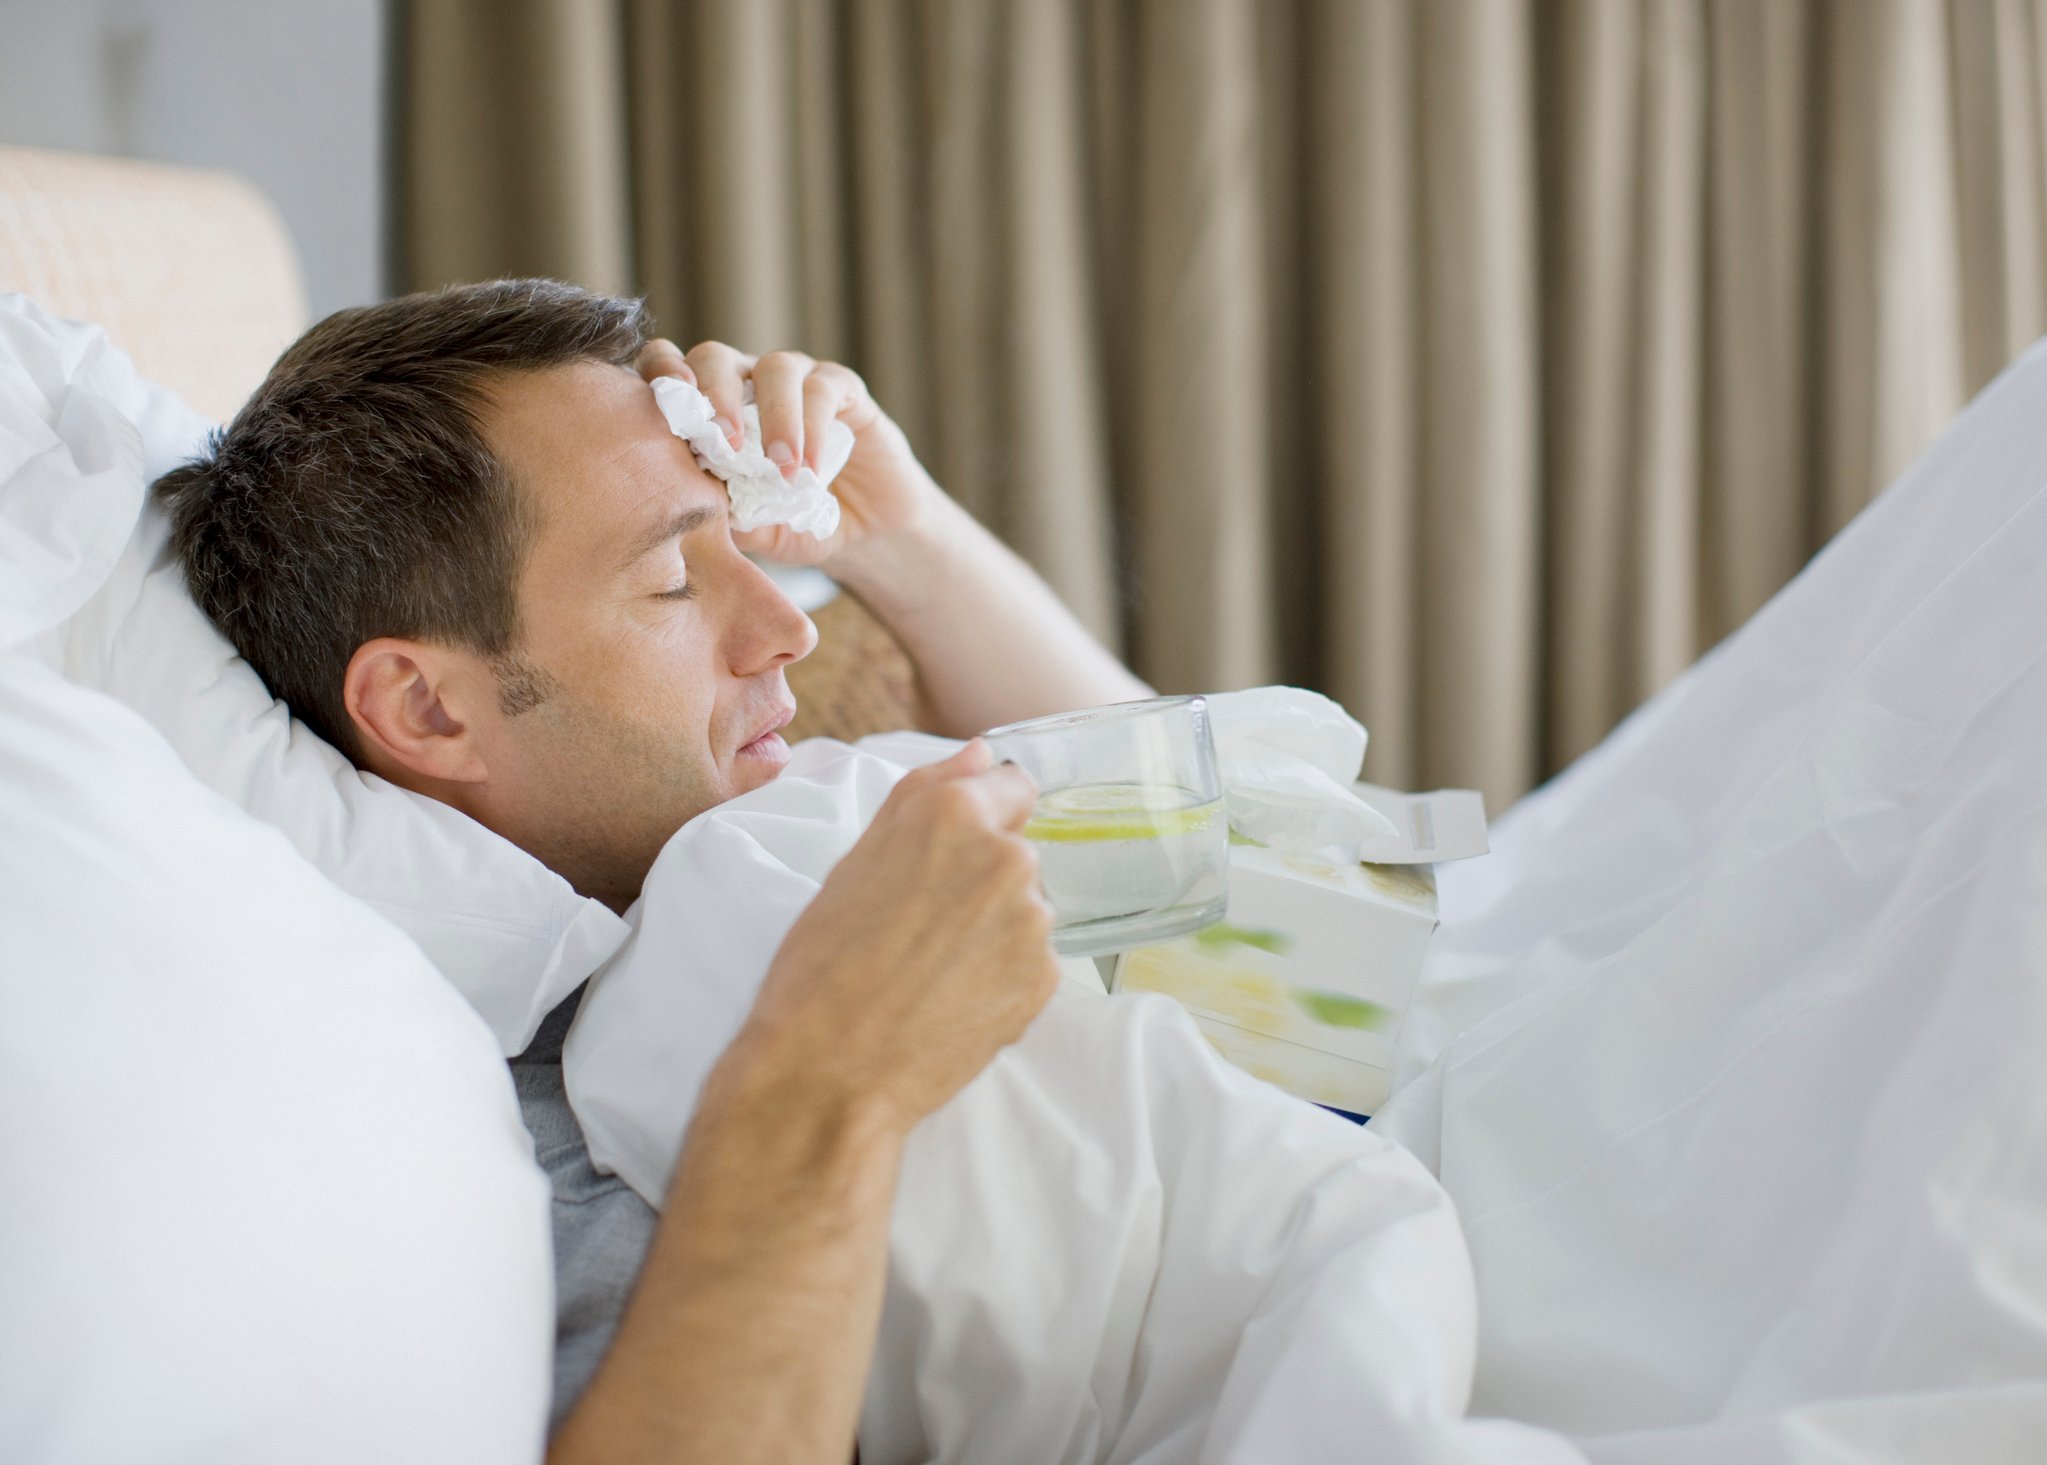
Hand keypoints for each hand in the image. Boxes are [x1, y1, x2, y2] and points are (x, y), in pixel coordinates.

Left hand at [636, 337, 939, 568]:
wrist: (860, 534)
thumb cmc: (790, 523)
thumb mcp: (747, 527)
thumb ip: (718, 510)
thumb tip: (686, 501)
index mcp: (710, 408)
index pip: (670, 368)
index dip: (660, 373)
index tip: (664, 410)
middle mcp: (747, 383)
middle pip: (714, 356)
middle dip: (714, 394)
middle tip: (724, 443)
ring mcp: (796, 380)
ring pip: (775, 368)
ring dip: (774, 416)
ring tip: (780, 466)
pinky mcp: (843, 388)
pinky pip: (823, 390)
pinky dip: (814, 429)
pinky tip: (811, 471)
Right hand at [712, 738, 1060, 1136]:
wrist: (827, 1072)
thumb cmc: (821, 964)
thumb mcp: (855, 859)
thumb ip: (926, 792)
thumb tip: (980, 754)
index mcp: (956, 814)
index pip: (1011, 785)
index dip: (979, 819)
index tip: (946, 856)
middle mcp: (1008, 858)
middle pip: (1015, 853)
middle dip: (979, 880)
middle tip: (918, 926)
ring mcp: (1033, 922)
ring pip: (1023, 911)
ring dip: (992, 931)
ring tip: (929, 971)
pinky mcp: (1045, 980)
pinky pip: (1031, 963)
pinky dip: (1001, 978)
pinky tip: (950, 1001)